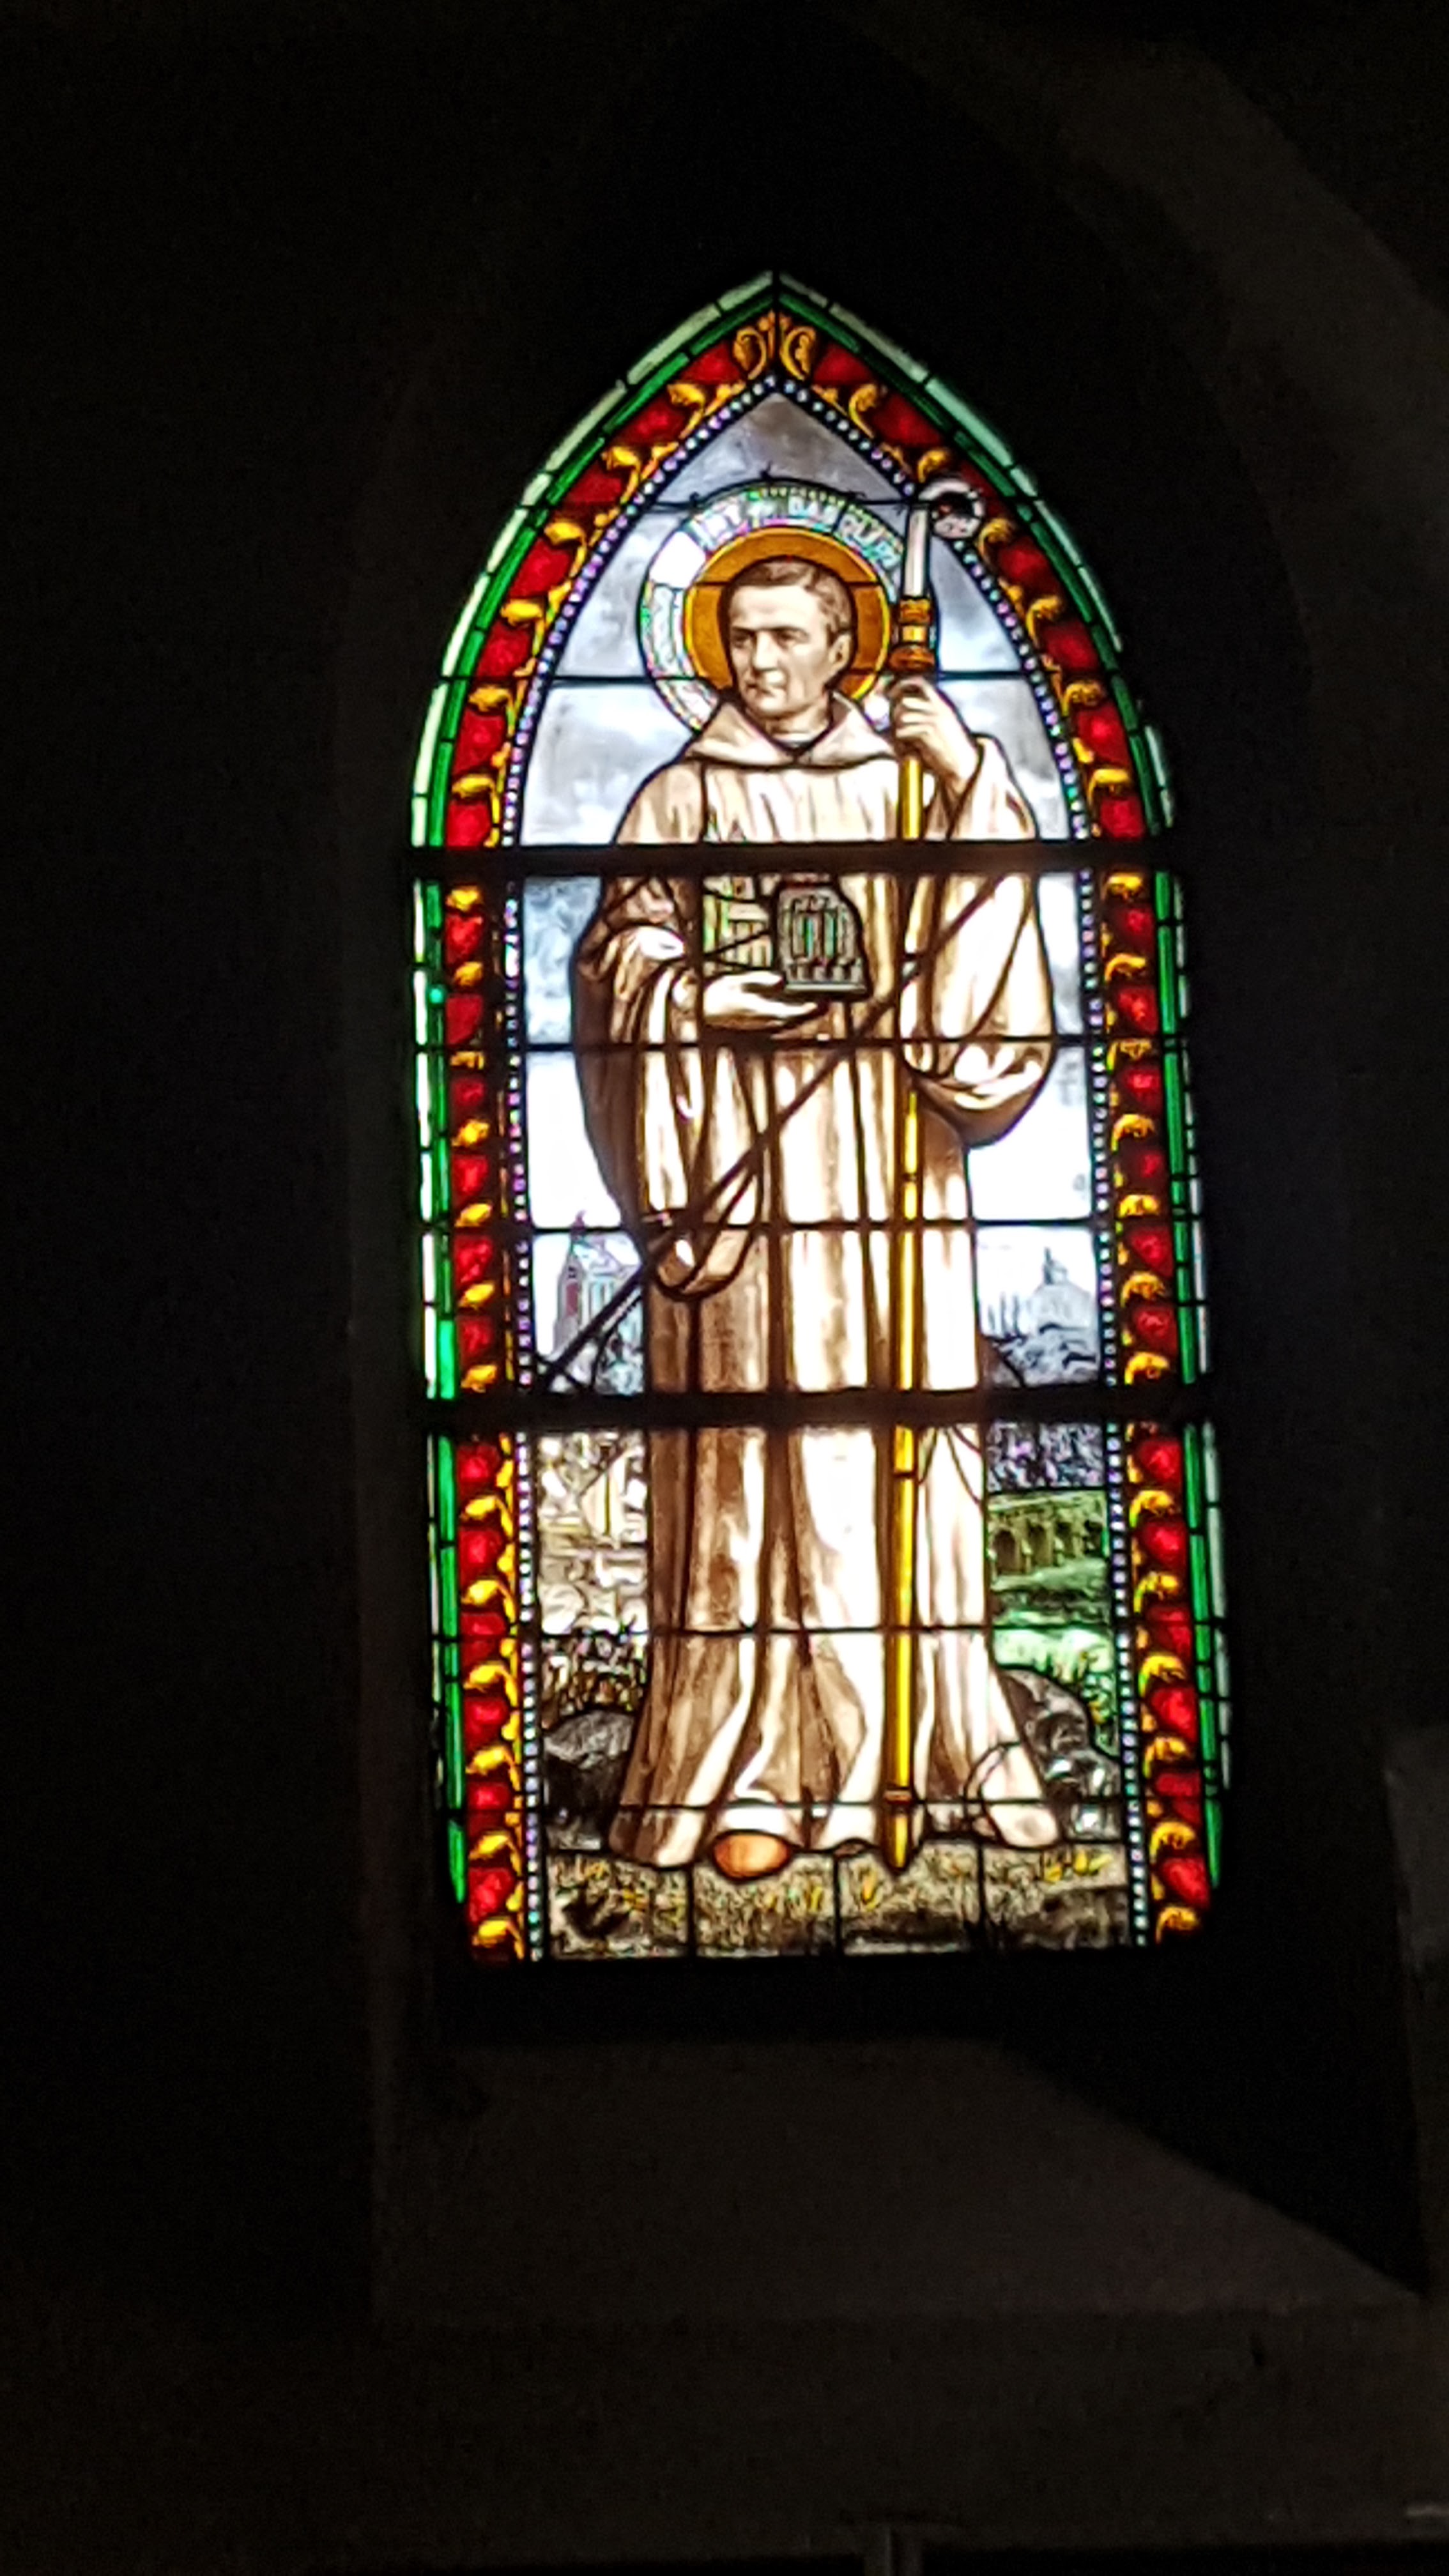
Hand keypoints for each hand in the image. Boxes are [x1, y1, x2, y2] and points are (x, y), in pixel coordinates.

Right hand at [700, 970, 818, 1031]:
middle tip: (825, 1006)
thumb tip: (781, 980)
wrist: (700, 1012)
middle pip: (790, 1022)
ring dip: (802, 1020)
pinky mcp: (755, 1032)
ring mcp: (757, 1030)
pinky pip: (778, 1030)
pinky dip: (791, 1025)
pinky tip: (798, 1019)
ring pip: (786, 1027)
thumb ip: (761, 981)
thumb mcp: (737, 981)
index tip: (817, 1005)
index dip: (803, 1010)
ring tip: (817, 1011)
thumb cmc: (717, 994)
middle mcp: (757, 1023)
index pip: (785, 1012)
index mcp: (754, 1009)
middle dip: (809, 1016)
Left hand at [888, 678, 979, 802]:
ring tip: (903, 740)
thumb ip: (927, 713)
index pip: (921, 683)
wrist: (963, 762)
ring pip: (902, 717)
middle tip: (894, 724)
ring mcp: (933, 720)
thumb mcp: (943, 723)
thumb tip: (904, 707)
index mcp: (942, 704)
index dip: (903, 684)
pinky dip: (901, 740)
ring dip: (898, 729)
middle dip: (895, 712)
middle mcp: (938, 709)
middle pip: (906, 701)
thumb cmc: (951, 746)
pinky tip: (906, 747)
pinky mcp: (928, 733)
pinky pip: (904, 732)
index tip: (892, 692)